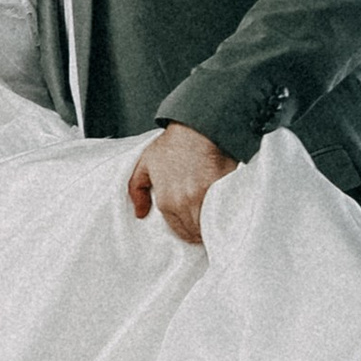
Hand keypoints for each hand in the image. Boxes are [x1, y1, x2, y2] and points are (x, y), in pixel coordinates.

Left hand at [128, 122, 235, 243]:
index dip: (187, 230)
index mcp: (167, 201)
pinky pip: (224, 214)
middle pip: (196, 233)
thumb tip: (140, 214)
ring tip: (213, 221)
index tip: (192, 225)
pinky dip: (224, 216)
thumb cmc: (172, 144)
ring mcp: (205, 199)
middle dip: (199, 231)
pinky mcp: (223, 191)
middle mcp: (185, 204)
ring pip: (209, 227)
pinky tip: (224, 212)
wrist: (196, 127)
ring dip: (211, 226)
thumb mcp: (145, 163)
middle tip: (204, 225)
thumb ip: (136, 190)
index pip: (180, 232)